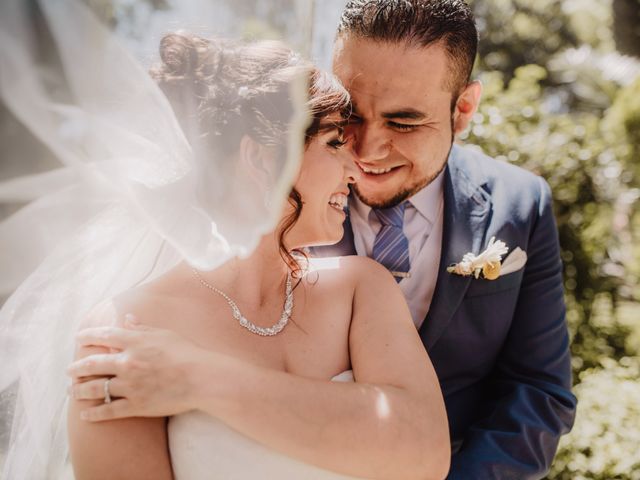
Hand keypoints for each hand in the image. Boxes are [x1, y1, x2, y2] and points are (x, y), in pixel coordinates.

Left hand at [68, 316, 214, 421]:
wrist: (202, 378)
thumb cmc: (188, 353)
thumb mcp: (165, 334)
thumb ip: (143, 328)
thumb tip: (128, 318)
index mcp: (136, 341)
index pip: (104, 336)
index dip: (87, 337)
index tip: (78, 339)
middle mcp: (128, 362)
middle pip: (92, 364)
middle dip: (76, 367)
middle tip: (69, 371)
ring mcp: (131, 385)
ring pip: (95, 388)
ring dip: (79, 390)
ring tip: (72, 391)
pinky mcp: (136, 405)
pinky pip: (108, 410)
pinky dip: (93, 413)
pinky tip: (85, 414)